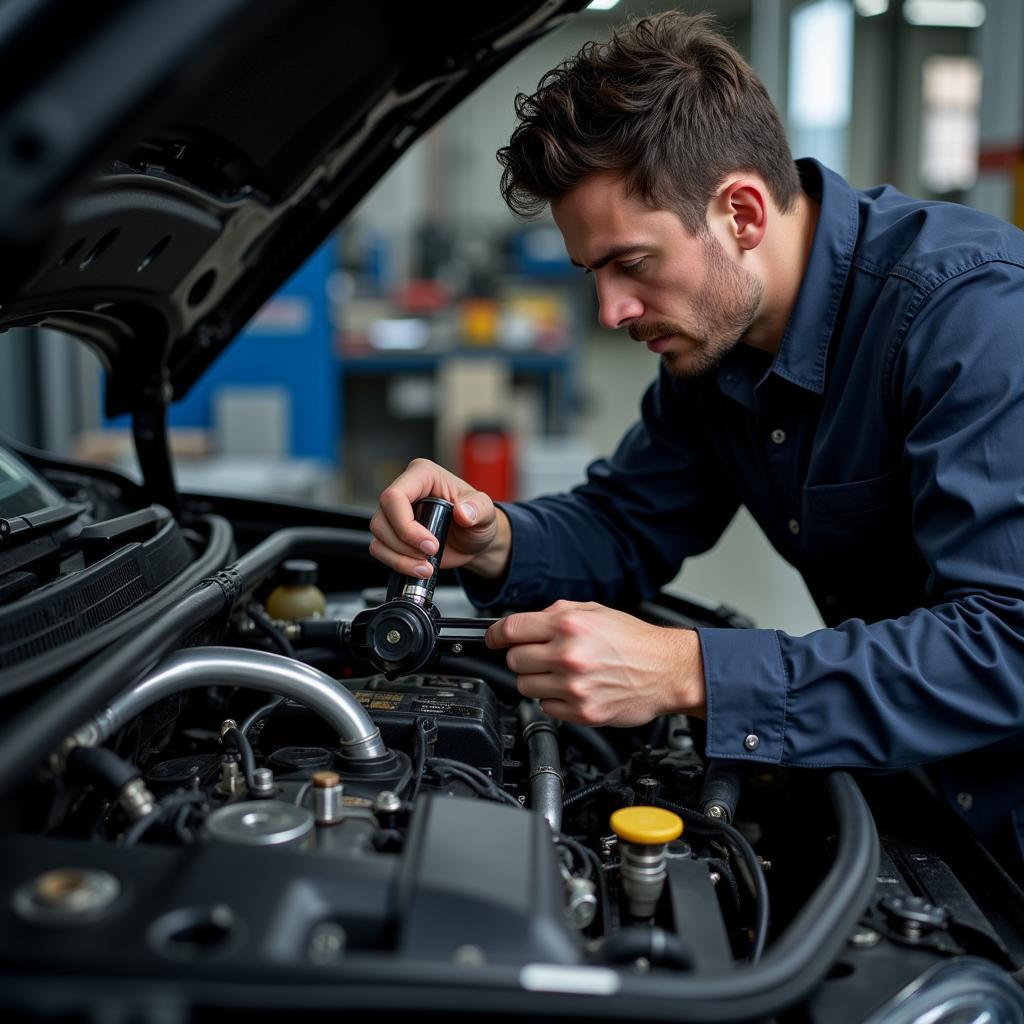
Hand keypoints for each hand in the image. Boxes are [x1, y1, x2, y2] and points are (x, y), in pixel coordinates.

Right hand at [369, 458, 510, 579]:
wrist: (474, 541)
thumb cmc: (478, 520)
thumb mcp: (487, 512)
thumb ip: (479, 509)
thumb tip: (463, 512)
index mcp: (423, 475)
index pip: (395, 496)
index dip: (406, 525)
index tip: (431, 544)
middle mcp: (405, 491)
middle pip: (382, 518)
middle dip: (405, 544)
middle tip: (432, 553)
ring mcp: (395, 513)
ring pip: (378, 535)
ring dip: (401, 557)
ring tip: (427, 565)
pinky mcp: (392, 533)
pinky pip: (379, 549)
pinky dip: (397, 563)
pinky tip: (418, 568)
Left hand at [486, 600, 705, 726]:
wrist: (667, 671)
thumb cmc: (635, 641)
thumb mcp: (596, 611)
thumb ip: (557, 613)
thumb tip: (524, 622)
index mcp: (570, 624)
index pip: (511, 629)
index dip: (496, 635)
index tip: (493, 639)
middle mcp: (569, 654)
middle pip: (514, 660)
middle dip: (523, 657)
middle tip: (540, 656)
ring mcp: (574, 686)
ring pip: (525, 686)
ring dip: (536, 680)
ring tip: (560, 674)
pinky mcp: (582, 712)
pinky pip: (546, 707)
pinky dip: (553, 700)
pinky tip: (572, 690)